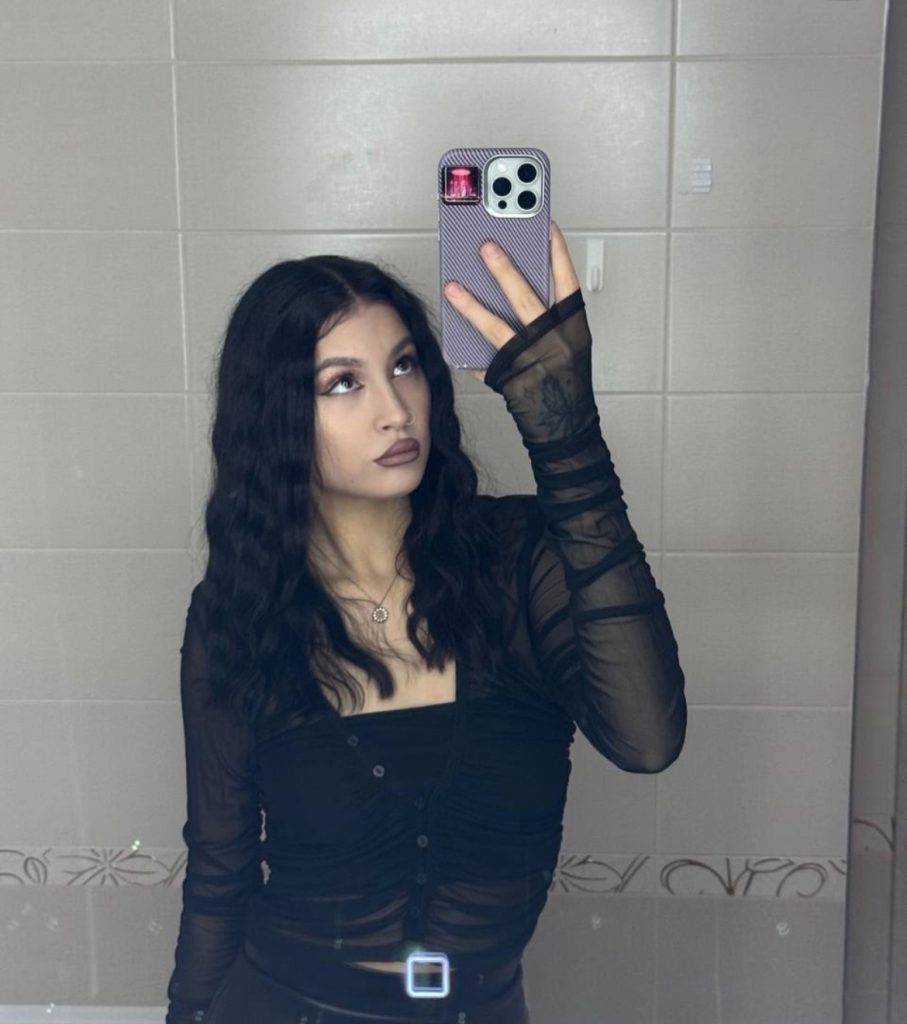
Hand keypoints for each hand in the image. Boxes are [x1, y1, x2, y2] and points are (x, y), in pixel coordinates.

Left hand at [442, 220, 581, 382]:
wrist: (565, 428)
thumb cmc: (566, 386)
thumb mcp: (569, 345)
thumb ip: (548, 317)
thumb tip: (512, 288)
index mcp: (573, 330)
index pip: (567, 283)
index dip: (558, 253)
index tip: (546, 225)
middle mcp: (553, 343)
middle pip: (525, 299)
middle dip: (503, 270)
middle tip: (485, 246)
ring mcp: (530, 362)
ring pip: (496, 328)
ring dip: (471, 306)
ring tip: (452, 286)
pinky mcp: (510, 380)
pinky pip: (483, 362)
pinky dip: (467, 352)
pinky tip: (453, 338)